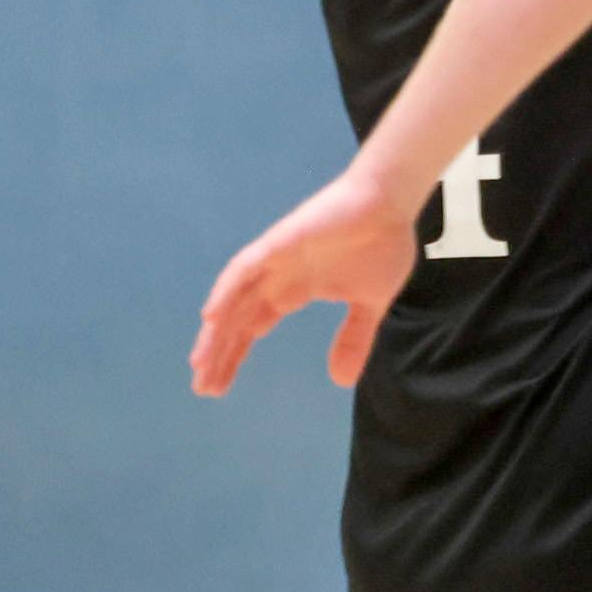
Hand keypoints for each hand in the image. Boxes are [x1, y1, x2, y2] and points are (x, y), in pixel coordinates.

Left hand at [191, 167, 417, 396]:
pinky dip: (226, 291)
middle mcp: (275, 278)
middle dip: (219, 353)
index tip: (218, 386)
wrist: (391, 203)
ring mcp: (274, 259)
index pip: (252, 328)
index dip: (233, 356)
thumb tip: (341, 381)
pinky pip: (244, 268)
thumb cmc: (382, 244)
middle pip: (237, 320)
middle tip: (202, 387)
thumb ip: (353, 340)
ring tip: (200, 363)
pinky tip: (212, 316)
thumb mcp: (369, 306)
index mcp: (293, 291)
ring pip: (235, 299)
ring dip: (216, 330)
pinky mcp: (279, 242)